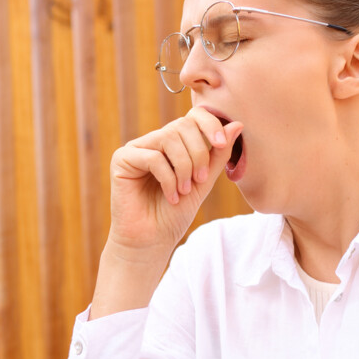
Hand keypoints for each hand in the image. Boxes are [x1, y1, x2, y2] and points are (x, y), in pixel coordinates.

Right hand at [108, 107, 242, 256]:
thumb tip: (237, 124)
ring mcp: (136, 149)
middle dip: (198, 153)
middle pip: (182, 126)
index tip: (221, 144)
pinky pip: (152, 157)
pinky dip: (168, 178)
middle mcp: (153, 141)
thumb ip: (218, 154)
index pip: (192, 117)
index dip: (210, 124)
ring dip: (184, 167)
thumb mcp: (204, 181)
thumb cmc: (175, 214)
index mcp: (173, 143)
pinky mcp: (121, 160)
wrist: (152, 241)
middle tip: (200, 180)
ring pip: (169, 138)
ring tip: (184, 191)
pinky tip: (171, 196)